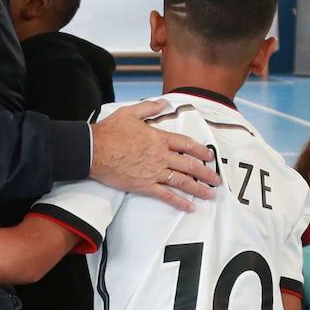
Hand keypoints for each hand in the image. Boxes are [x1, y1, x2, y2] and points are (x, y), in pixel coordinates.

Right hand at [90, 99, 219, 211]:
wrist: (93, 150)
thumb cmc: (109, 132)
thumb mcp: (130, 113)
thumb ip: (149, 108)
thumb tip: (163, 103)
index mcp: (159, 138)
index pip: (186, 144)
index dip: (200, 150)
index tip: (209, 156)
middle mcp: (161, 156)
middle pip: (190, 165)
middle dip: (206, 173)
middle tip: (216, 179)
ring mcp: (154, 172)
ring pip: (182, 181)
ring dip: (198, 188)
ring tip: (210, 194)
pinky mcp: (144, 186)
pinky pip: (166, 195)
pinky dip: (180, 202)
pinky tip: (190, 207)